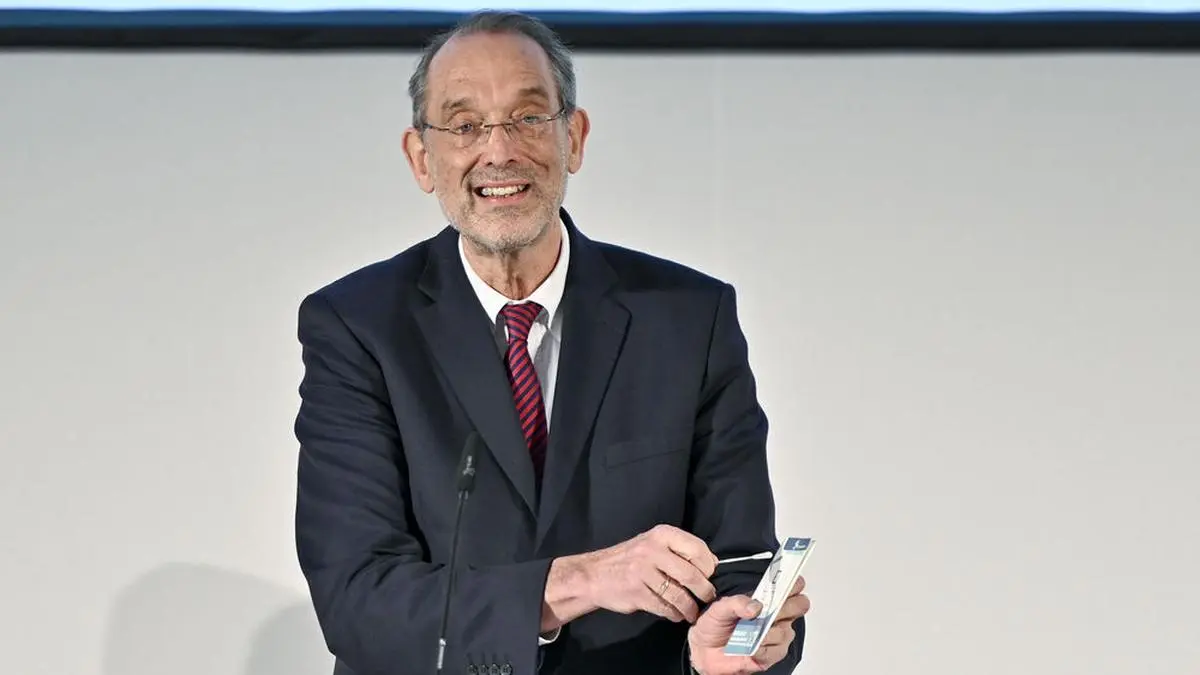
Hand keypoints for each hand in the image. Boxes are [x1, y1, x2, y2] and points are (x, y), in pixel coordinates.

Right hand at [579, 524, 718, 622]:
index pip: (697, 549)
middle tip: (707, 597)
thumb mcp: (653, 544)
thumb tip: (712, 563)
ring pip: (679, 595)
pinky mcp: (637, 593)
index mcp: (661, 534)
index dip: (709, 567)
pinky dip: (674, 614)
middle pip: (691, 575)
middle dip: (704, 591)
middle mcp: (652, 550)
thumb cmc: (630, 559)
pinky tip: (675, 614)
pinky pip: (665, 607)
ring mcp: (643, 572)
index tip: (709, 576)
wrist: (593, 574)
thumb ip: (679, 550)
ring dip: (690, 608)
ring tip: (692, 612)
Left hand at [687, 575, 809, 674]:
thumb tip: (756, 606)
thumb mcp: (720, 607)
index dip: (794, 583)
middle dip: (786, 607)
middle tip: (769, 611)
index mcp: (766, 600)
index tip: (787, 583)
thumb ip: (737, 603)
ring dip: (767, 633)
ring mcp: (776, 636)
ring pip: (785, 631)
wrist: (705, 651)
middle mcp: (776, 616)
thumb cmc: (715, 626)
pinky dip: (762, 650)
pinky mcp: (771, 655)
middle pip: (799, 606)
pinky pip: (775, 652)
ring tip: (750, 633)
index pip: (791, 586)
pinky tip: (751, 649)